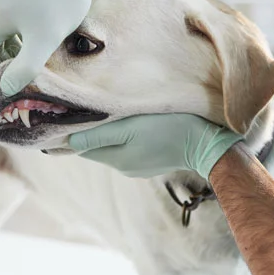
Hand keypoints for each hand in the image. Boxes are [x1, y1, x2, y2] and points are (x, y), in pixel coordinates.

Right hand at [0, 0, 126, 95]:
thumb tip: (6, 89)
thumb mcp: (46, 39)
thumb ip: (25, 67)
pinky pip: (14, 9)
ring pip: (3, 23)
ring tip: (26, 58)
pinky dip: (20, 26)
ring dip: (11, 43)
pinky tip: (38, 31)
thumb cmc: (62, 0)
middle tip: (10, 77)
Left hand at [68, 114, 242, 178]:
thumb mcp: (130, 128)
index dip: (74, 131)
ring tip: (112, 112)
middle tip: (87, 107)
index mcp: (116, 160)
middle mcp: (125, 167)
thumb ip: (99, 135)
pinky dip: (128, 136)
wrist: (206, 142)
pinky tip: (135, 123)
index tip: (66, 115)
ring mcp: (140, 166)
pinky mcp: (154, 160)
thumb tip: (69, 142)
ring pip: (116, 146)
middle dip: (93, 130)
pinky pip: (132, 147)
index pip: (83, 147)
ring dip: (111, 132)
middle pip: (99, 146)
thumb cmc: (167, 129)